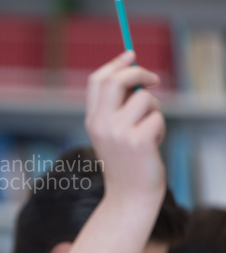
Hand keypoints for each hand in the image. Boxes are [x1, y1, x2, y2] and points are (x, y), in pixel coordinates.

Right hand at [85, 51, 165, 200]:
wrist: (129, 196)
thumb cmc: (126, 163)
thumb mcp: (112, 133)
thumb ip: (117, 108)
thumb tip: (137, 77)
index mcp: (91, 120)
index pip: (97, 81)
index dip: (115, 64)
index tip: (131, 56)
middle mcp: (101, 124)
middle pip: (116, 81)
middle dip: (139, 72)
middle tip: (154, 79)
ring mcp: (118, 133)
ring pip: (144, 98)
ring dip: (154, 110)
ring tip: (150, 130)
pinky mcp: (138, 141)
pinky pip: (157, 117)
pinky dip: (160, 128)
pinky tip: (153, 145)